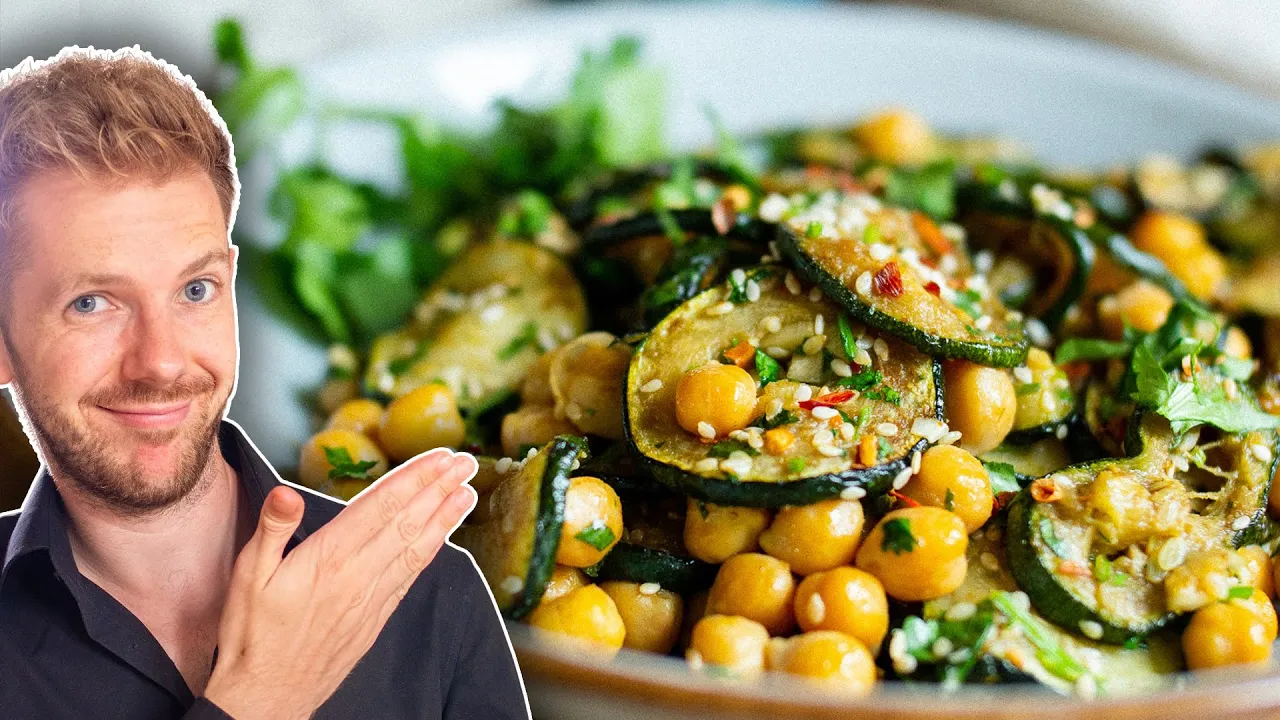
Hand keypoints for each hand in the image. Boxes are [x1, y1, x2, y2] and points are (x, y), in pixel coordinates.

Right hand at [203, 447, 477, 719]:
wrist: (267, 698)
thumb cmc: (251, 637)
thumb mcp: (246, 578)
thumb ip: (271, 530)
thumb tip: (286, 493)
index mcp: (328, 558)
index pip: (381, 506)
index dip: (413, 478)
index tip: (439, 457)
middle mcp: (358, 575)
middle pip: (407, 522)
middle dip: (438, 489)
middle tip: (464, 463)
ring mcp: (371, 598)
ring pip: (416, 549)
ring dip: (443, 518)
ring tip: (466, 492)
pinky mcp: (375, 618)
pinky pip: (409, 577)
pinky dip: (430, 552)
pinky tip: (441, 538)